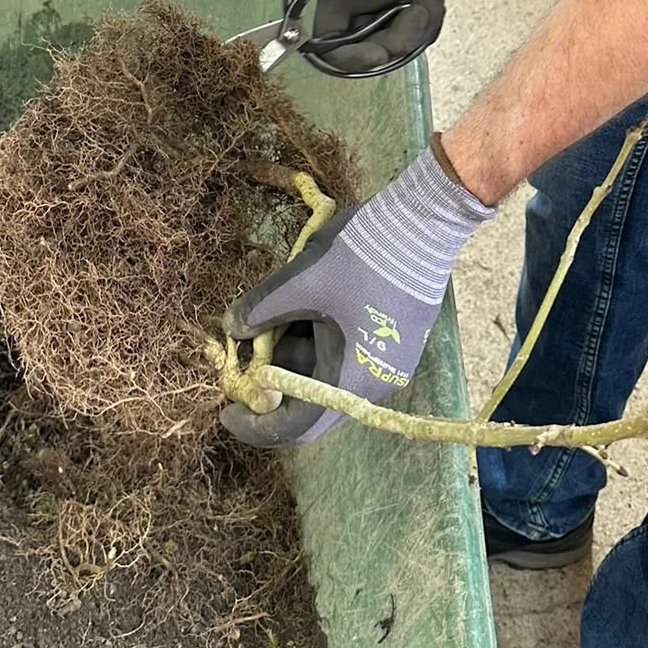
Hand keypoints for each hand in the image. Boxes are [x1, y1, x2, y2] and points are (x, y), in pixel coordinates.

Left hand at [220, 142, 494, 446]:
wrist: (420, 222)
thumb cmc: (357, 256)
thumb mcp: (299, 281)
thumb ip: (260, 311)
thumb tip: (231, 328)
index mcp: (350, 379)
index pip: (298, 424)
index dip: (257, 425)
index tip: (227, 412)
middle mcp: (375, 384)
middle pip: (315, 401)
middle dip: (275, 383)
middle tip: (244, 358)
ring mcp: (391, 364)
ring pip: (332, 377)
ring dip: (297, 359)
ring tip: (271, 325)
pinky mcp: (399, 343)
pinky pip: (351, 359)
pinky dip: (321, 347)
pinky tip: (304, 314)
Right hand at [308, 0, 489, 71]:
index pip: (329, 43)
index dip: (348, 58)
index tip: (379, 52)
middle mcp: (356, 7)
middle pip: (369, 52)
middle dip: (398, 41)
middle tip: (419, 11)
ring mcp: (385, 11)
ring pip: (399, 46)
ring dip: (421, 26)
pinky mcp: (410, 9)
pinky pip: (420, 34)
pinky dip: (433, 18)